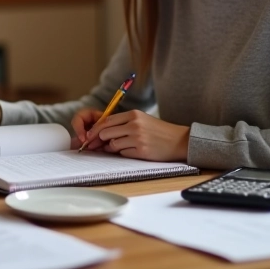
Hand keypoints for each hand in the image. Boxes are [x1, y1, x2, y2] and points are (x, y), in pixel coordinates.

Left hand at [74, 109, 189, 161]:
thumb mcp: (142, 120)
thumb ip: (124, 122)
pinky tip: (133, 151)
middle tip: (101, 145)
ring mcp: (138, 138)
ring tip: (123, 147)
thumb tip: (102, 131)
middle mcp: (134, 125)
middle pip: (106, 133)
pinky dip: (124, 153)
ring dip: (114, 148)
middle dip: (101, 140)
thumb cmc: (159, 131)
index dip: (96, 129)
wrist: (179, 140)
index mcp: (133, 114)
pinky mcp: (142, 151)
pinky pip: (123, 154)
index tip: (91, 136)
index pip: (107, 121)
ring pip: (113, 145)